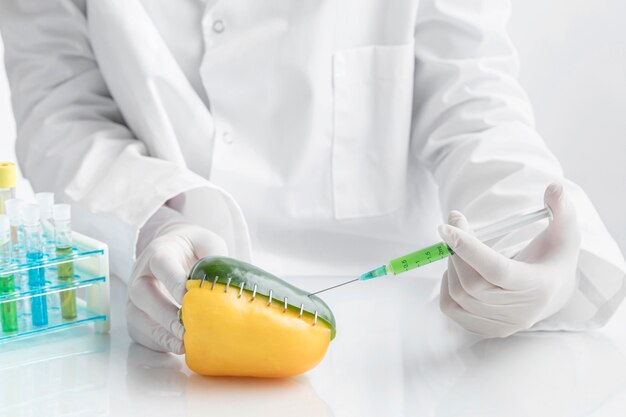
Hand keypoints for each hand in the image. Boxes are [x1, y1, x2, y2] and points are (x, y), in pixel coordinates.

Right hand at [127, 217, 227, 352]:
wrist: (176, 251)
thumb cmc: (194, 249)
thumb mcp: (207, 243)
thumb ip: (214, 257)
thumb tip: (221, 282)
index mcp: (160, 252)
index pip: (162, 264)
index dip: (174, 281)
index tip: (191, 297)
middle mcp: (141, 275)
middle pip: (143, 294)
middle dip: (165, 314)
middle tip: (187, 330)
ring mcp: (135, 297)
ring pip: (136, 318)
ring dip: (159, 334)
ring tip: (184, 345)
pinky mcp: (137, 316)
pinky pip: (138, 334)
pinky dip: (154, 347)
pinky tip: (176, 352)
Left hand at [438, 183, 580, 336]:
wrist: (555, 292)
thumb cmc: (555, 256)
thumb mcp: (565, 230)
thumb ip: (561, 208)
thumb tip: (554, 187)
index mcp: (538, 286)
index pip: (497, 270)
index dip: (469, 248)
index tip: (446, 226)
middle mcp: (520, 311)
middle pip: (471, 283)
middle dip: (455, 250)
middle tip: (453, 225)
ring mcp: (502, 324)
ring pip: (457, 294)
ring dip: (451, 264)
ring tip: (459, 246)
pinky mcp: (486, 330)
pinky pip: (451, 308)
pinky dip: (446, 284)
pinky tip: (458, 269)